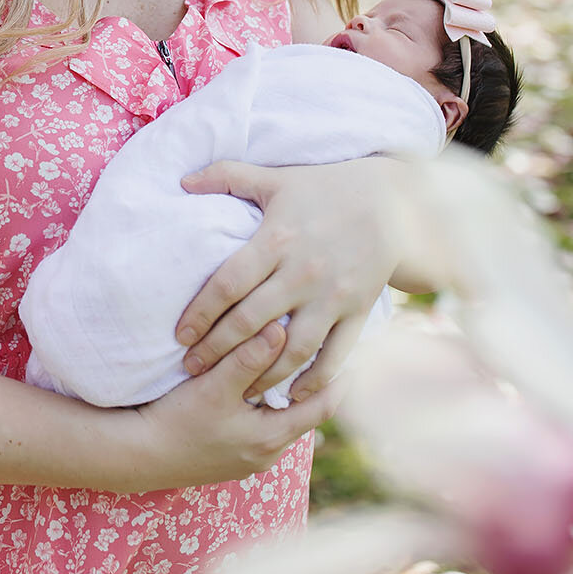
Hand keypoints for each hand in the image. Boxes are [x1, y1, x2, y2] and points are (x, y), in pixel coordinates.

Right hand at [124, 322, 330, 489]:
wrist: (137, 456)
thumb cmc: (176, 422)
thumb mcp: (214, 387)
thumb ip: (248, 358)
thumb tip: (283, 328)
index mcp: (271, 439)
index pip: (320, 408)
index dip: (337, 382)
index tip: (353, 356)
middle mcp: (266, 455)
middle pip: (303, 417)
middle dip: (312, 387)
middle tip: (327, 355)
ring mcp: (246, 460)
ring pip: (280, 424)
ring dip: (287, 399)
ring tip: (295, 368)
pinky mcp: (229, 458)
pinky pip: (261, 430)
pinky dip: (266, 409)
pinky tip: (257, 391)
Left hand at [173, 155, 407, 402]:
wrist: (392, 202)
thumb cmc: (324, 188)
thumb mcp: (275, 177)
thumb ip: (227, 176)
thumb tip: (182, 181)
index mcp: (276, 238)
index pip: (228, 284)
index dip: (200, 313)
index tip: (180, 335)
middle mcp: (302, 272)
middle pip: (251, 322)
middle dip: (217, 350)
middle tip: (191, 369)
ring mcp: (332, 296)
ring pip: (291, 348)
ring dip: (262, 375)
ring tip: (237, 391)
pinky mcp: (358, 311)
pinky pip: (335, 354)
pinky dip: (315, 381)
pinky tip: (293, 397)